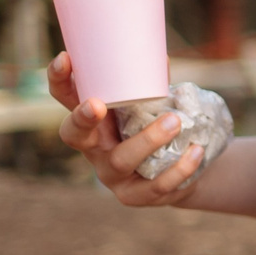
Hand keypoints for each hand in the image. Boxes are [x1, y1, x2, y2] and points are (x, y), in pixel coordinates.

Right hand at [49, 53, 202, 205]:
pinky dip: (179, 167)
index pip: (66, 98)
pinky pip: (155, 185)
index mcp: (93, 120)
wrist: (178, 174)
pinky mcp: (134, 196)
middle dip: (82, 118)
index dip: (60, 80)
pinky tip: (196, 151)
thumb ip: (150, 87)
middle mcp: (94, 148)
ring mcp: (111, 175)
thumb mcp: (148, 107)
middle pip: (74, 135)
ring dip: (147, 140)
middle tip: (97, 104)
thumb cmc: (154, 130)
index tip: (65, 58)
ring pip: (121, 160)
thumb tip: (163, 60)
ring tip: (174, 121)